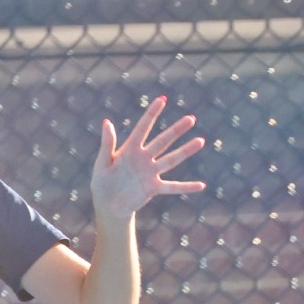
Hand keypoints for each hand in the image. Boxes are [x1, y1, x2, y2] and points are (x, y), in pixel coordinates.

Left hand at [92, 96, 206, 228]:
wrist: (107, 204)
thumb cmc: (103, 181)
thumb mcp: (102, 162)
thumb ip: (107, 144)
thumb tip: (106, 122)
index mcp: (130, 149)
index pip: (142, 128)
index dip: (152, 114)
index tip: (162, 100)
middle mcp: (144, 158)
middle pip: (163, 141)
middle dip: (176, 130)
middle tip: (191, 119)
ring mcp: (150, 173)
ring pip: (171, 160)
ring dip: (186, 151)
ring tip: (201, 140)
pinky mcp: (153, 188)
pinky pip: (172, 187)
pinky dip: (187, 187)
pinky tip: (201, 185)